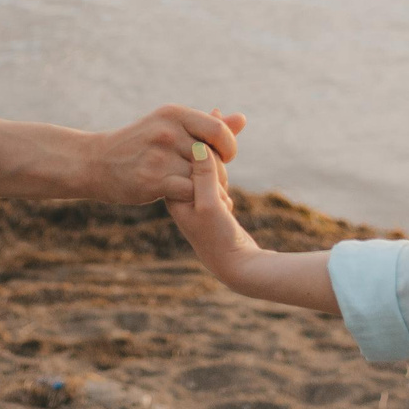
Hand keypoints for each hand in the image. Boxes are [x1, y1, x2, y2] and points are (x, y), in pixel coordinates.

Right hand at [90, 105, 245, 204]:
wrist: (95, 163)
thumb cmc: (138, 146)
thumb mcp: (170, 128)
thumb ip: (207, 126)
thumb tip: (242, 119)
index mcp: (174, 114)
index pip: (218, 130)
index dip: (228, 147)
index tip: (223, 158)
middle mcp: (167, 131)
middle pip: (213, 157)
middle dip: (219, 174)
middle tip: (216, 186)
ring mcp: (158, 155)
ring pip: (202, 177)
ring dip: (209, 190)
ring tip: (207, 196)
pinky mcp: (152, 180)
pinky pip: (189, 192)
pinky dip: (194, 199)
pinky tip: (190, 202)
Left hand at [167, 145, 340, 314]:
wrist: (236, 264)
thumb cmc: (219, 237)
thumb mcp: (211, 205)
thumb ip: (204, 174)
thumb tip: (198, 144)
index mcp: (172, 191)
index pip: (189, 156)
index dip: (210, 168)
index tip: (217, 198)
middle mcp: (178, 191)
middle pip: (201, 159)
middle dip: (220, 176)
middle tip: (222, 206)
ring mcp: (193, 194)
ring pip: (212, 167)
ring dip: (224, 181)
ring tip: (224, 209)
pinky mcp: (207, 198)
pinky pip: (217, 178)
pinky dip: (225, 187)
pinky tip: (227, 208)